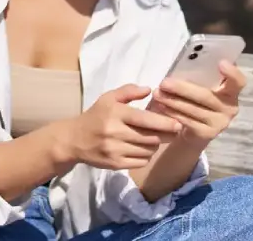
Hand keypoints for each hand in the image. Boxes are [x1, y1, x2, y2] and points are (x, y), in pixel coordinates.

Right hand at [60, 84, 181, 169]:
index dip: (164, 122)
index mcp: (115, 114)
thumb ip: (128, 91)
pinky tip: (143, 148)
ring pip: (147, 150)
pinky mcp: (115, 164)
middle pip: (150, 137)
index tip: (178, 123)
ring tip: (155, 137)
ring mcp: (115, 150)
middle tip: (174, 130)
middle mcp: (114, 133)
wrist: (74, 140)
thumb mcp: (108, 99)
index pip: (144, 119)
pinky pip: (141, 161)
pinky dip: (147, 155)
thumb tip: (150, 89)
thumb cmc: (95, 116)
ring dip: (156, 144)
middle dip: (165, 134)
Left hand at [150, 61, 245, 146]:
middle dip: (182, 89)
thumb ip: (201, 77)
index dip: (232, 73)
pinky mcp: (207, 134)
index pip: (239, 82)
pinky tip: (161, 107)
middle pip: (206, 96)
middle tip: (164, 83)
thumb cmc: (197, 101)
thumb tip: (186, 58)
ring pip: (193, 110)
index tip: (221, 63)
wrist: (195, 132)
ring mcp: (219, 123)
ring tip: (157, 94)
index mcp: (231, 92)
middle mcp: (230, 108)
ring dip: (172, 101)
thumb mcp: (202, 87)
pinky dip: (172, 113)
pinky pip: (187, 122)